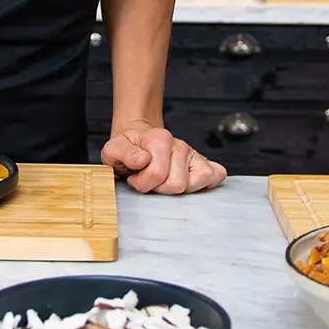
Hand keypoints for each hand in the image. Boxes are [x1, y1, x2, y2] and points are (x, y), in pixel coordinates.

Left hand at [101, 120, 226, 194]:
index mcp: (159, 138)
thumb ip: (123, 153)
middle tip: (149, 181)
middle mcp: (179, 145)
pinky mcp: (204, 163)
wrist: (138, 141)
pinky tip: (186, 183)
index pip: (157, 174)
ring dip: (176, 190)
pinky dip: (203, 184)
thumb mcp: (114, 150)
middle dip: (159, 189)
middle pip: (177, 184)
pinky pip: (215, 176)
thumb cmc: (128, 149)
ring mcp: (193, 154)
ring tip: (163, 181)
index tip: (134, 178)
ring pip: (193, 185)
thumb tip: (142, 159)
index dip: (142, 183)